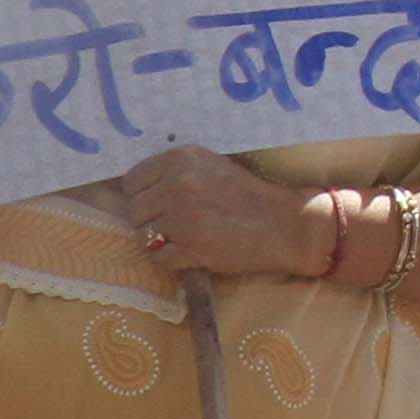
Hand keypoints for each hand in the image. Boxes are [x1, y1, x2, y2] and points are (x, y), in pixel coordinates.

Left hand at [117, 144, 332, 283]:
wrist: (287, 224)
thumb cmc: (250, 195)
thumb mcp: (213, 168)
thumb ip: (176, 173)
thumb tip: (133, 188)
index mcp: (183, 158)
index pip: (133, 180)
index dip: (142, 195)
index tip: (158, 203)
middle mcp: (179, 183)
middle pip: (134, 210)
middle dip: (150, 220)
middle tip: (178, 224)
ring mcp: (183, 216)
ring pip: (143, 236)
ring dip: (161, 242)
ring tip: (188, 238)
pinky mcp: (191, 246)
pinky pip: (159, 258)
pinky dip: (173, 260)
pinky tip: (195, 252)